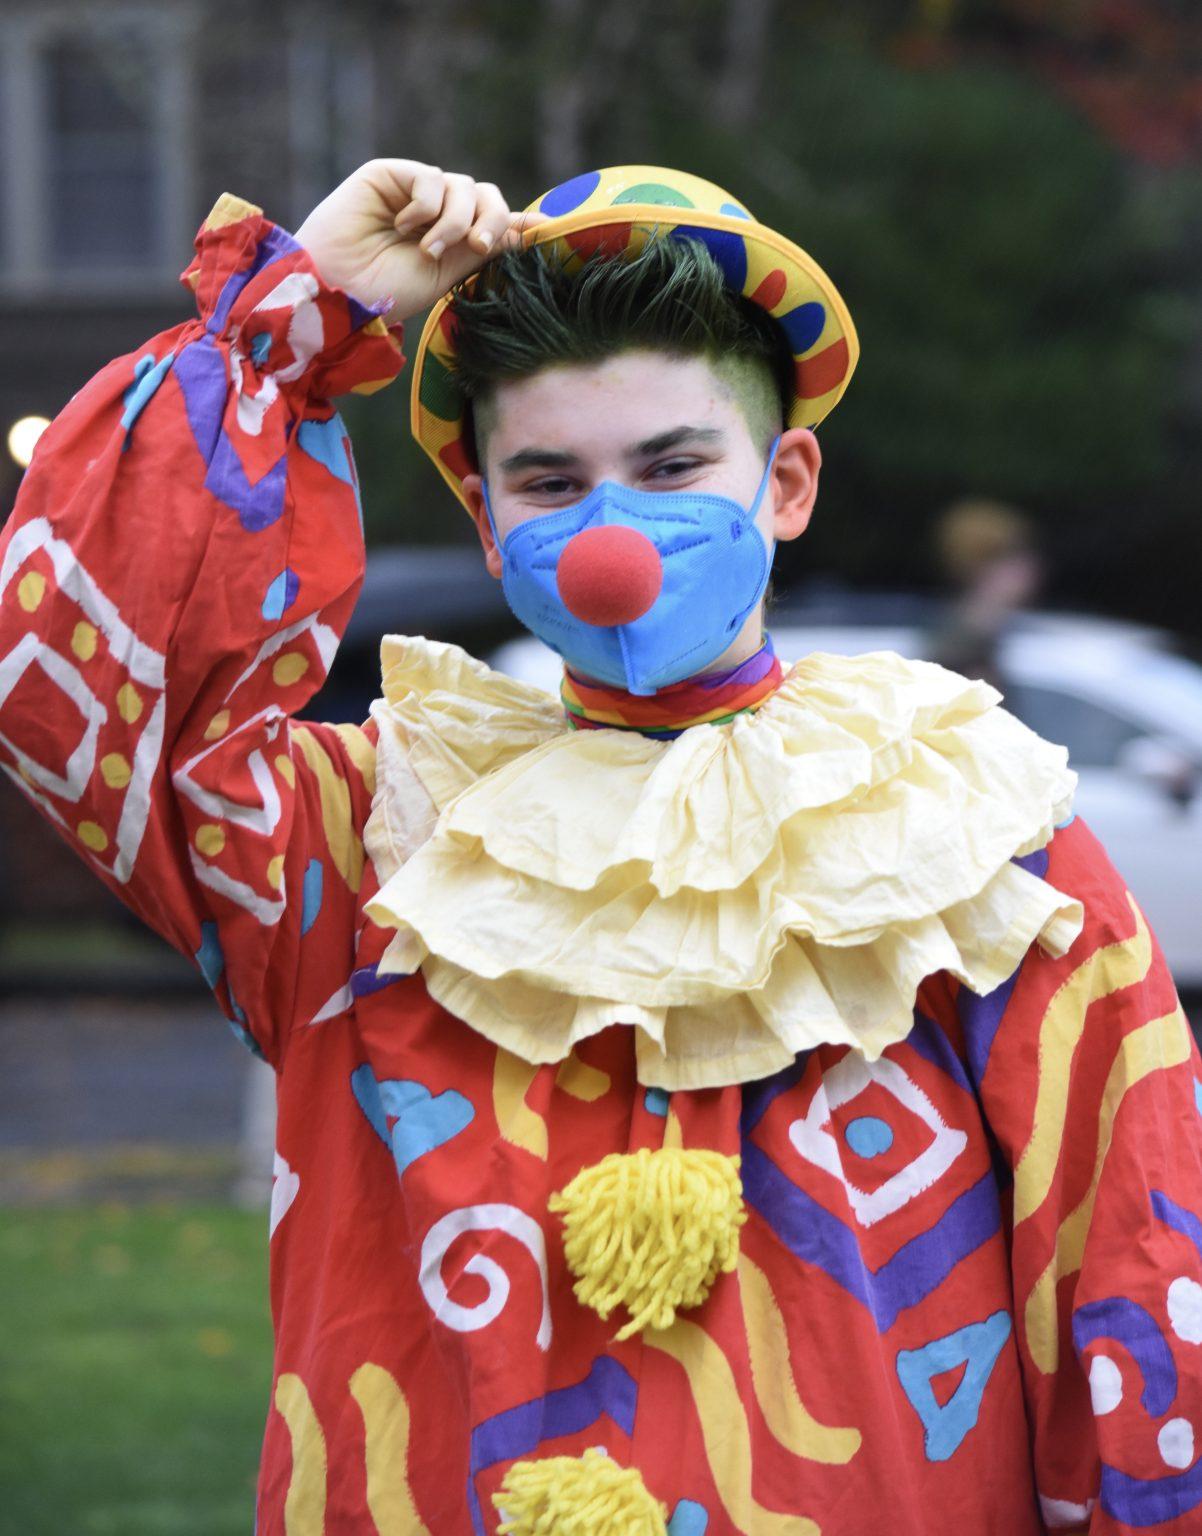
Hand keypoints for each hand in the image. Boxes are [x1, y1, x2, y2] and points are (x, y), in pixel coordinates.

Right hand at [293, 159, 544, 322]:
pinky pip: (431, 178)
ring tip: (426, 249)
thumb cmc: (386, 293)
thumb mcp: (446, 274)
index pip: (493, 219)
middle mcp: (436, 213)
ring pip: (463, 187)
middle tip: (478, 248)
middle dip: (491, 221)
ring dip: (454, 222)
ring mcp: (413, 192)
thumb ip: (482, 248)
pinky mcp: (390, 175)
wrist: (339, 290)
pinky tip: (403, 227)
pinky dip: (426, 206)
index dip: (518, 221)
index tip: (546, 228)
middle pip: (486, 196)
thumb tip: (526, 228)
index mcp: (451, 240)